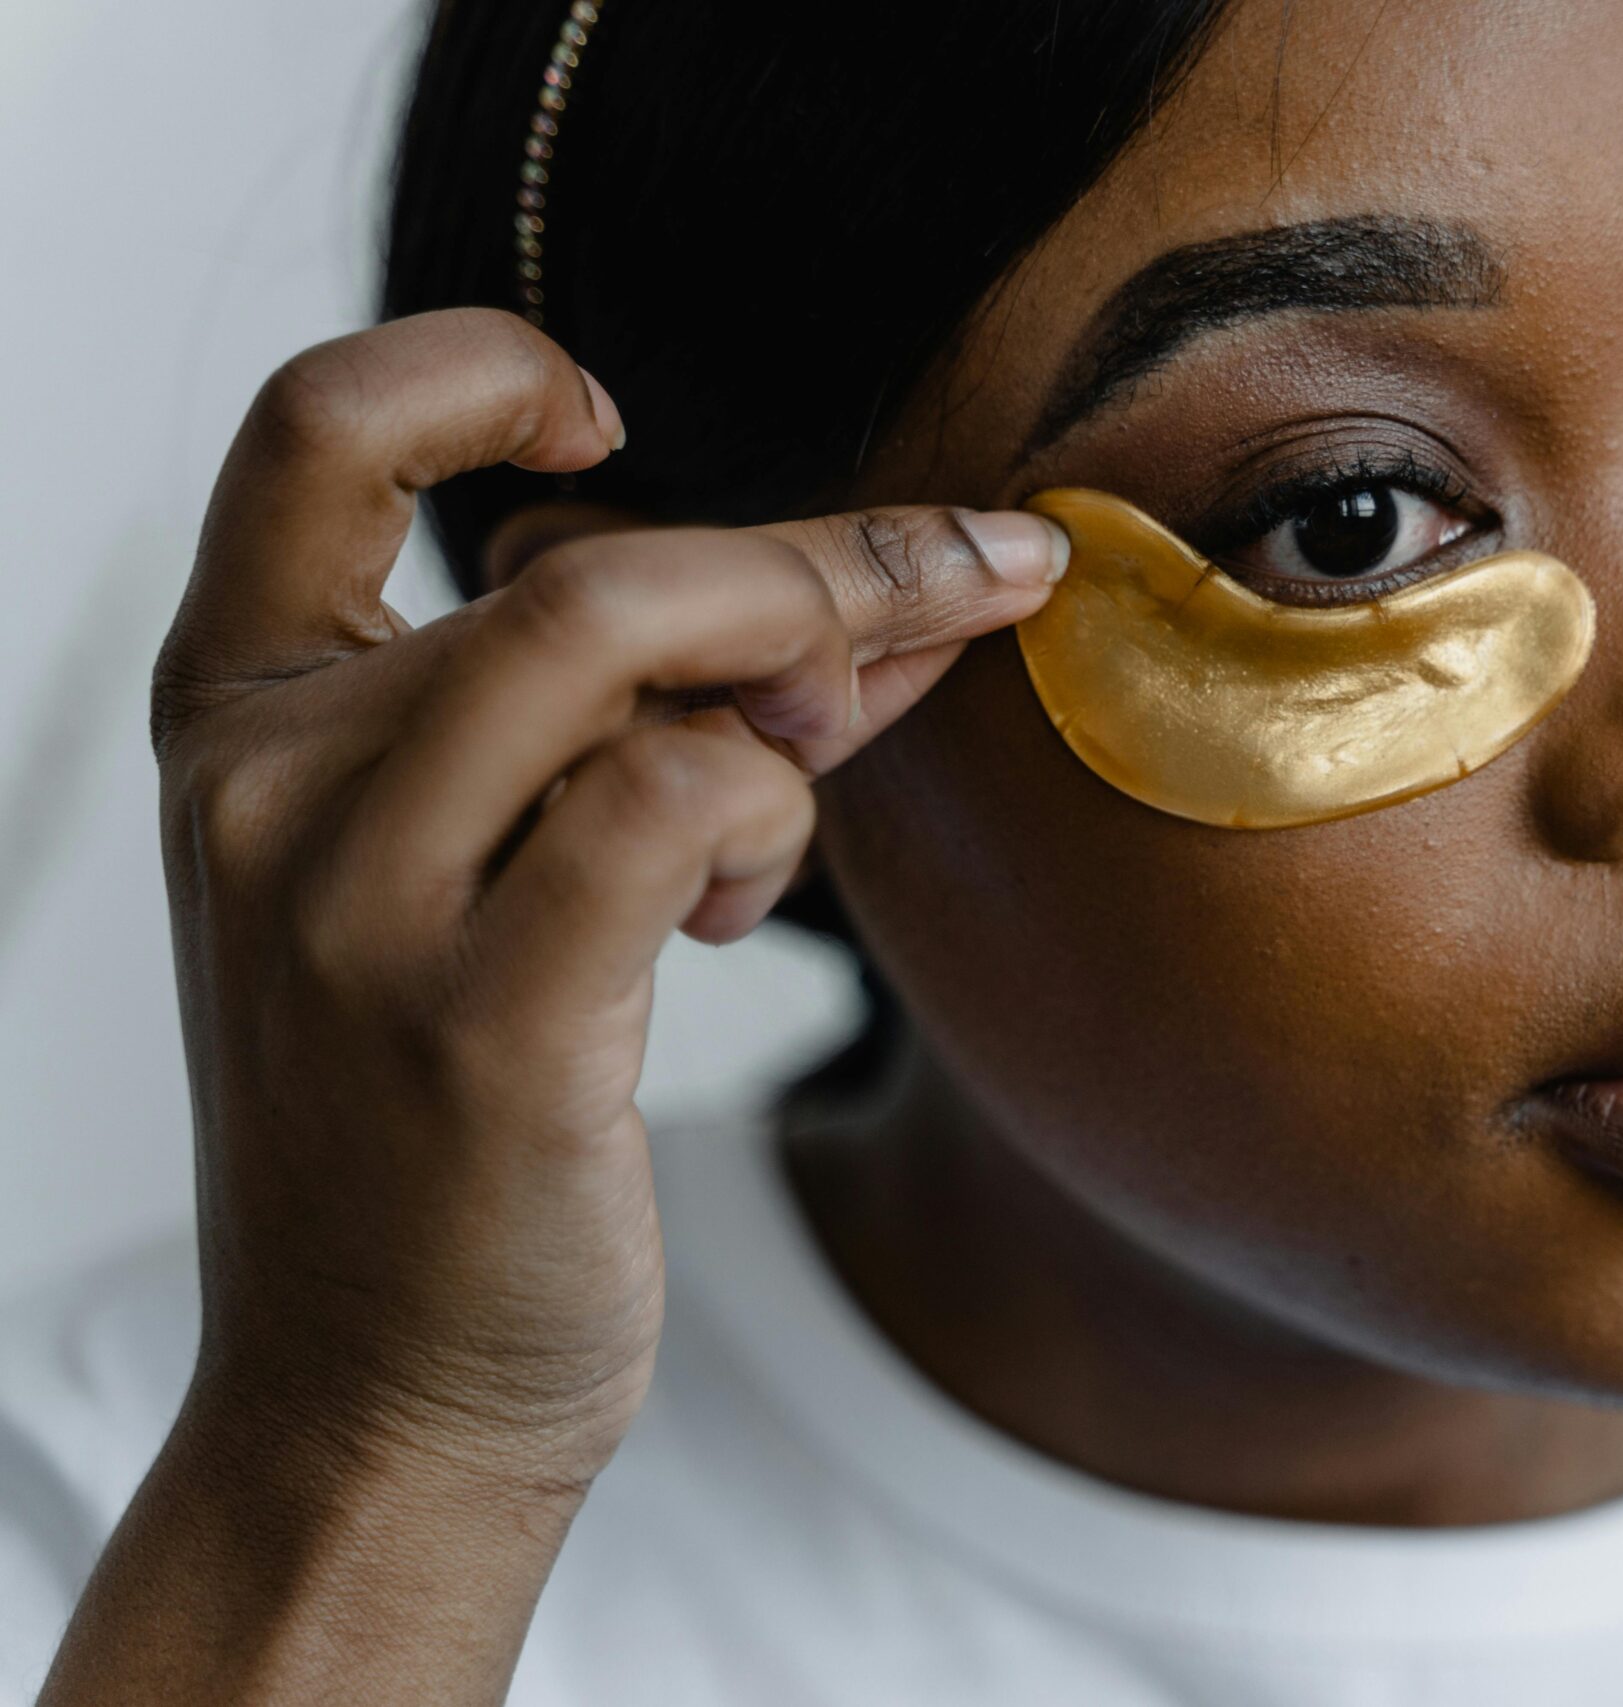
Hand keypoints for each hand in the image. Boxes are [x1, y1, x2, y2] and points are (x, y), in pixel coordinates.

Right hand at [38, 305, 1062, 1704]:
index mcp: (240, 716)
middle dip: (828, 572)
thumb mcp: (505, 875)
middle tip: (972, 594)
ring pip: (638, 640)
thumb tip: (883, 599)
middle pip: (590, 560)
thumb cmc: (453, 1131)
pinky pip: (682, 794)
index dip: (480, 374)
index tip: (617, 432)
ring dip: (805, 694)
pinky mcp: (476, 1019)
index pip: (316, 427)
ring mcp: (356, 898)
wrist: (374, 1410)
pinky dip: (768, 819)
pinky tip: (738, 912)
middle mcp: (266, 780)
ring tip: (791, 819)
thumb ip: (658, 715)